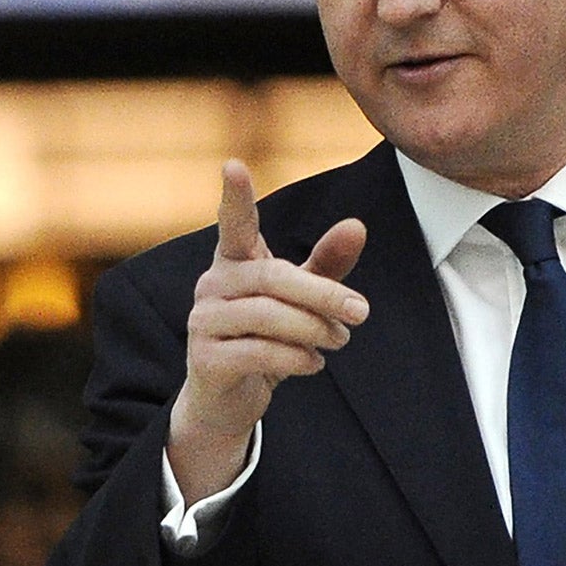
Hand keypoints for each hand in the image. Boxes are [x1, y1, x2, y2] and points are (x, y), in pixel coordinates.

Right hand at [167, 161, 367, 501]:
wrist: (227, 401)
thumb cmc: (265, 339)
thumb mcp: (300, 301)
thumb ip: (325, 265)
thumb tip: (357, 225)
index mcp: (233, 262)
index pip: (234, 224)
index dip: (234, 197)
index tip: (233, 164)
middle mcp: (212, 286)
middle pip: (273, 277)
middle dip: (323, 294)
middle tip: (362, 312)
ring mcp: (203, 322)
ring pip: (267, 316)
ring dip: (314, 329)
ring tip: (340, 340)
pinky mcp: (207, 360)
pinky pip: (260, 352)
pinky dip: (297, 358)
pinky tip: (314, 363)